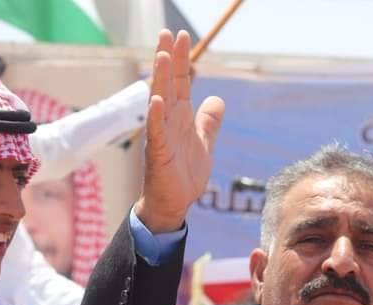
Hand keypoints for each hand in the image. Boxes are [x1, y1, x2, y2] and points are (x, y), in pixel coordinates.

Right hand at [134, 29, 224, 233]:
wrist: (173, 204)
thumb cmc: (183, 174)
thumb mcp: (203, 143)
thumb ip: (209, 121)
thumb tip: (217, 100)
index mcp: (180, 117)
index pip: (180, 82)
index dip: (182, 60)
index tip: (182, 36)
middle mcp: (168, 122)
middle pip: (168, 84)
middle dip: (169, 59)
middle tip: (168, 33)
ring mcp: (161, 136)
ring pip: (159, 102)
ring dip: (160, 79)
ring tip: (161, 56)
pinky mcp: (158, 154)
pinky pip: (156, 132)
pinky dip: (156, 116)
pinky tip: (157, 100)